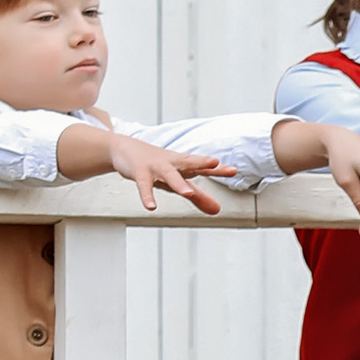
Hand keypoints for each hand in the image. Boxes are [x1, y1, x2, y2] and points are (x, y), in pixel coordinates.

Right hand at [98, 130, 224, 214]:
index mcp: (183, 165)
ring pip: (168, 174)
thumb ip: (199, 197)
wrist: (126, 148)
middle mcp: (172, 163)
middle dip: (202, 162)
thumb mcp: (179, 181)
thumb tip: (218, 211)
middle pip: (189, 162)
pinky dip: (147, 195)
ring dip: (178, 182)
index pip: (203, 167)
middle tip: (215, 162)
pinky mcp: (140, 172)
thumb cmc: (158, 165)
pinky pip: (144, 185)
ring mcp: (156, 166)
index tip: (233, 170)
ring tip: (187, 193)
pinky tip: (151, 207)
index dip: (218, 169)